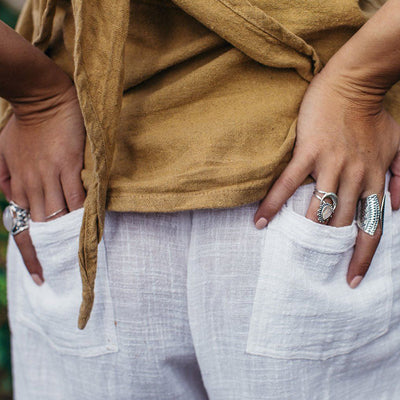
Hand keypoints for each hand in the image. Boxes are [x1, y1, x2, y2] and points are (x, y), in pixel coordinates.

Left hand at [0, 84, 85, 284]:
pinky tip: (94, 229)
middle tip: (64, 277)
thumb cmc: (21, 123)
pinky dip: (86, 215)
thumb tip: (11, 199)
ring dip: (70, 240)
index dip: (30, 256)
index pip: (23, 230)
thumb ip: (4, 178)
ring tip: (82, 260)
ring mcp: (53, 175)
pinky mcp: (72, 165)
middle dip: (52, 255)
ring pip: (62, 216)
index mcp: (18, 186)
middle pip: (43, 229)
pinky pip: (79, 196)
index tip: (39, 278)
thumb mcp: (1, 152)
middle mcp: (34, 186)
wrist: (39, 96)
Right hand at [254, 70, 399, 287]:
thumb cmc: (374, 114)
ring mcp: (331, 164)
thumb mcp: (398, 145)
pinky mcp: (309, 152)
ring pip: (318, 208)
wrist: (354, 83)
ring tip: (288, 251)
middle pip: (342, 223)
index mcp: (375, 177)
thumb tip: (396, 208)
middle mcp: (355, 176)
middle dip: (329, 249)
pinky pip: (289, 183)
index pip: (372, 226)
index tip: (352, 279)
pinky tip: (260, 222)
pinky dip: (273, 203)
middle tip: (312, 267)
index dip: (363, 256)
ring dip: (303, 232)